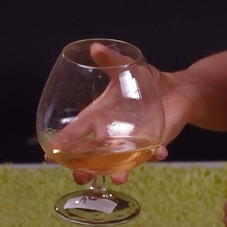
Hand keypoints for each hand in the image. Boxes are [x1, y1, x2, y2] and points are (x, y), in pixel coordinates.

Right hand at [55, 41, 173, 185]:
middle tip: (80, 177)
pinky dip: (155, 155)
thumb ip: (111, 61)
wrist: (177, 89)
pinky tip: (160, 153)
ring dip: (118, 171)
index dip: (61, 146)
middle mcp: (111, 134)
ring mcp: (131, 142)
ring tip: (118, 179)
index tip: (49, 157)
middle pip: (92, 157)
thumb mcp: (127, 69)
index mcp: (98, 117)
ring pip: (119, 162)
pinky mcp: (153, 143)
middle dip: (84, 168)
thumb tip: (95, 47)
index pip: (75, 134)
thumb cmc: (146, 80)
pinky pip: (151, 154)